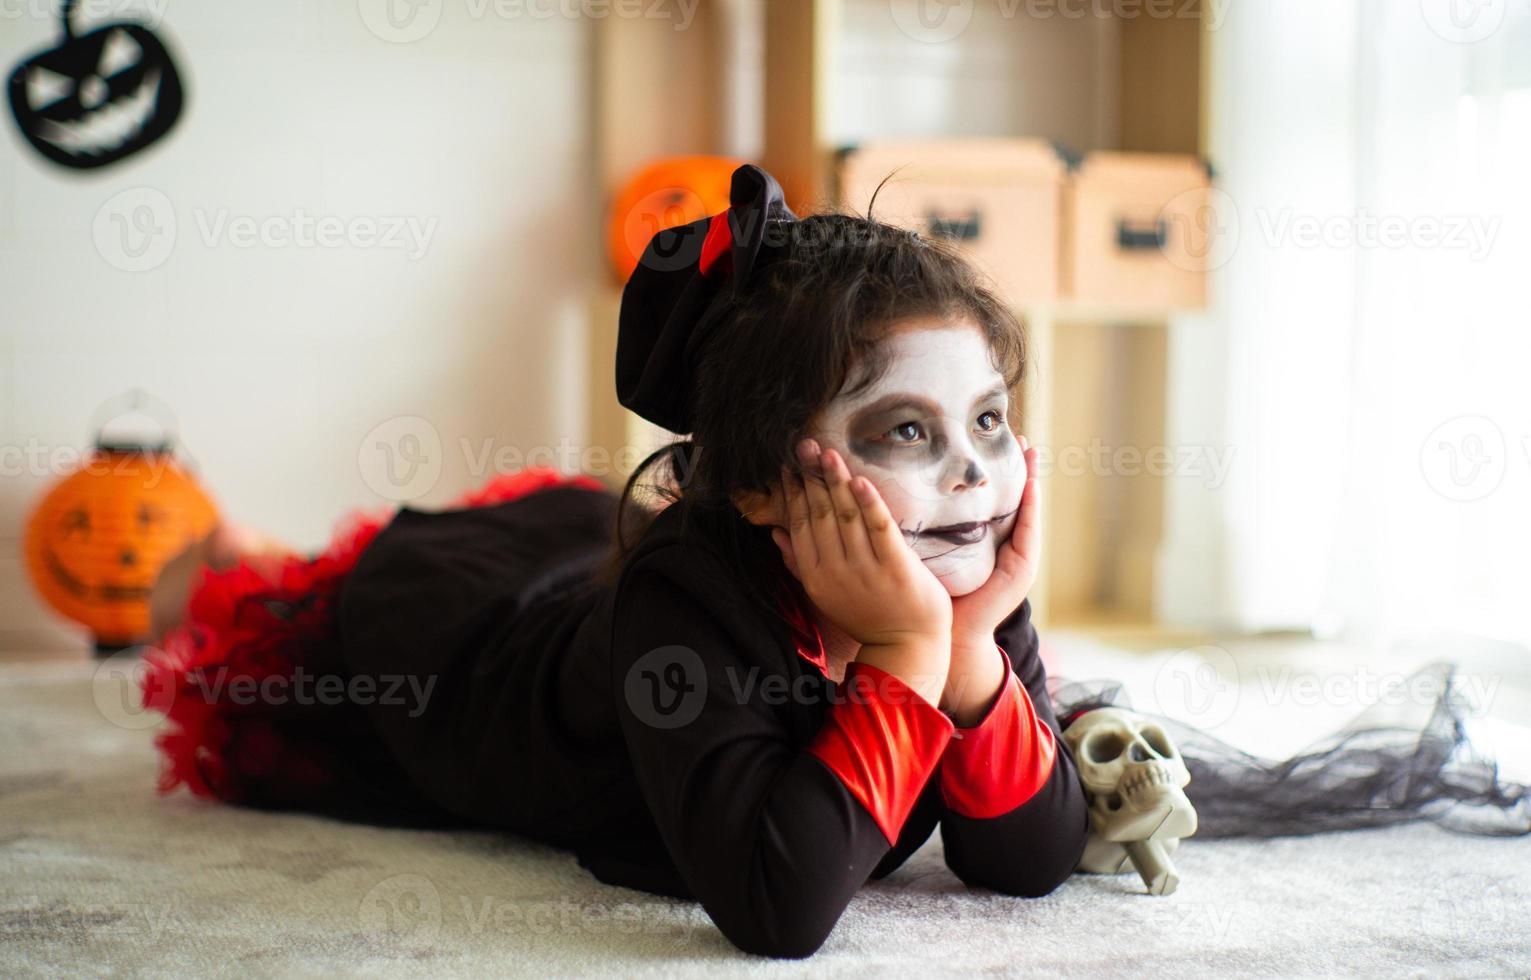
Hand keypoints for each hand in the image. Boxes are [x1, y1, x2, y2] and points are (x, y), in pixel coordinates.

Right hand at [772, 439, 952, 705]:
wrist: (907, 646)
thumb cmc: (867, 615)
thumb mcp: (825, 593)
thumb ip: (798, 563)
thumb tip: (775, 532)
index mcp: (816, 576)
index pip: (799, 524)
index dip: (793, 492)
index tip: (789, 465)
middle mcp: (836, 571)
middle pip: (819, 515)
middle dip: (811, 478)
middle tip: (805, 446)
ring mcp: (866, 570)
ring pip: (846, 516)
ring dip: (835, 482)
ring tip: (827, 453)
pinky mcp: (896, 568)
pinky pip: (879, 530)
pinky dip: (869, 504)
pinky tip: (860, 480)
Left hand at [943, 438, 1041, 723]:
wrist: (951, 635)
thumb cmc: (935, 596)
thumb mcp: (930, 550)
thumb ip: (925, 525)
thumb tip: (899, 490)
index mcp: (983, 540)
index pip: (988, 498)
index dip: (992, 471)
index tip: (988, 442)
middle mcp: (1004, 545)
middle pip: (1013, 497)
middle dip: (1018, 466)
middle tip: (1018, 434)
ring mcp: (1019, 555)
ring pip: (1027, 507)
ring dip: (1031, 477)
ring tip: (1031, 449)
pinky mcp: (1023, 566)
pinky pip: (1030, 527)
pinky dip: (1032, 503)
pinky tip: (1031, 480)